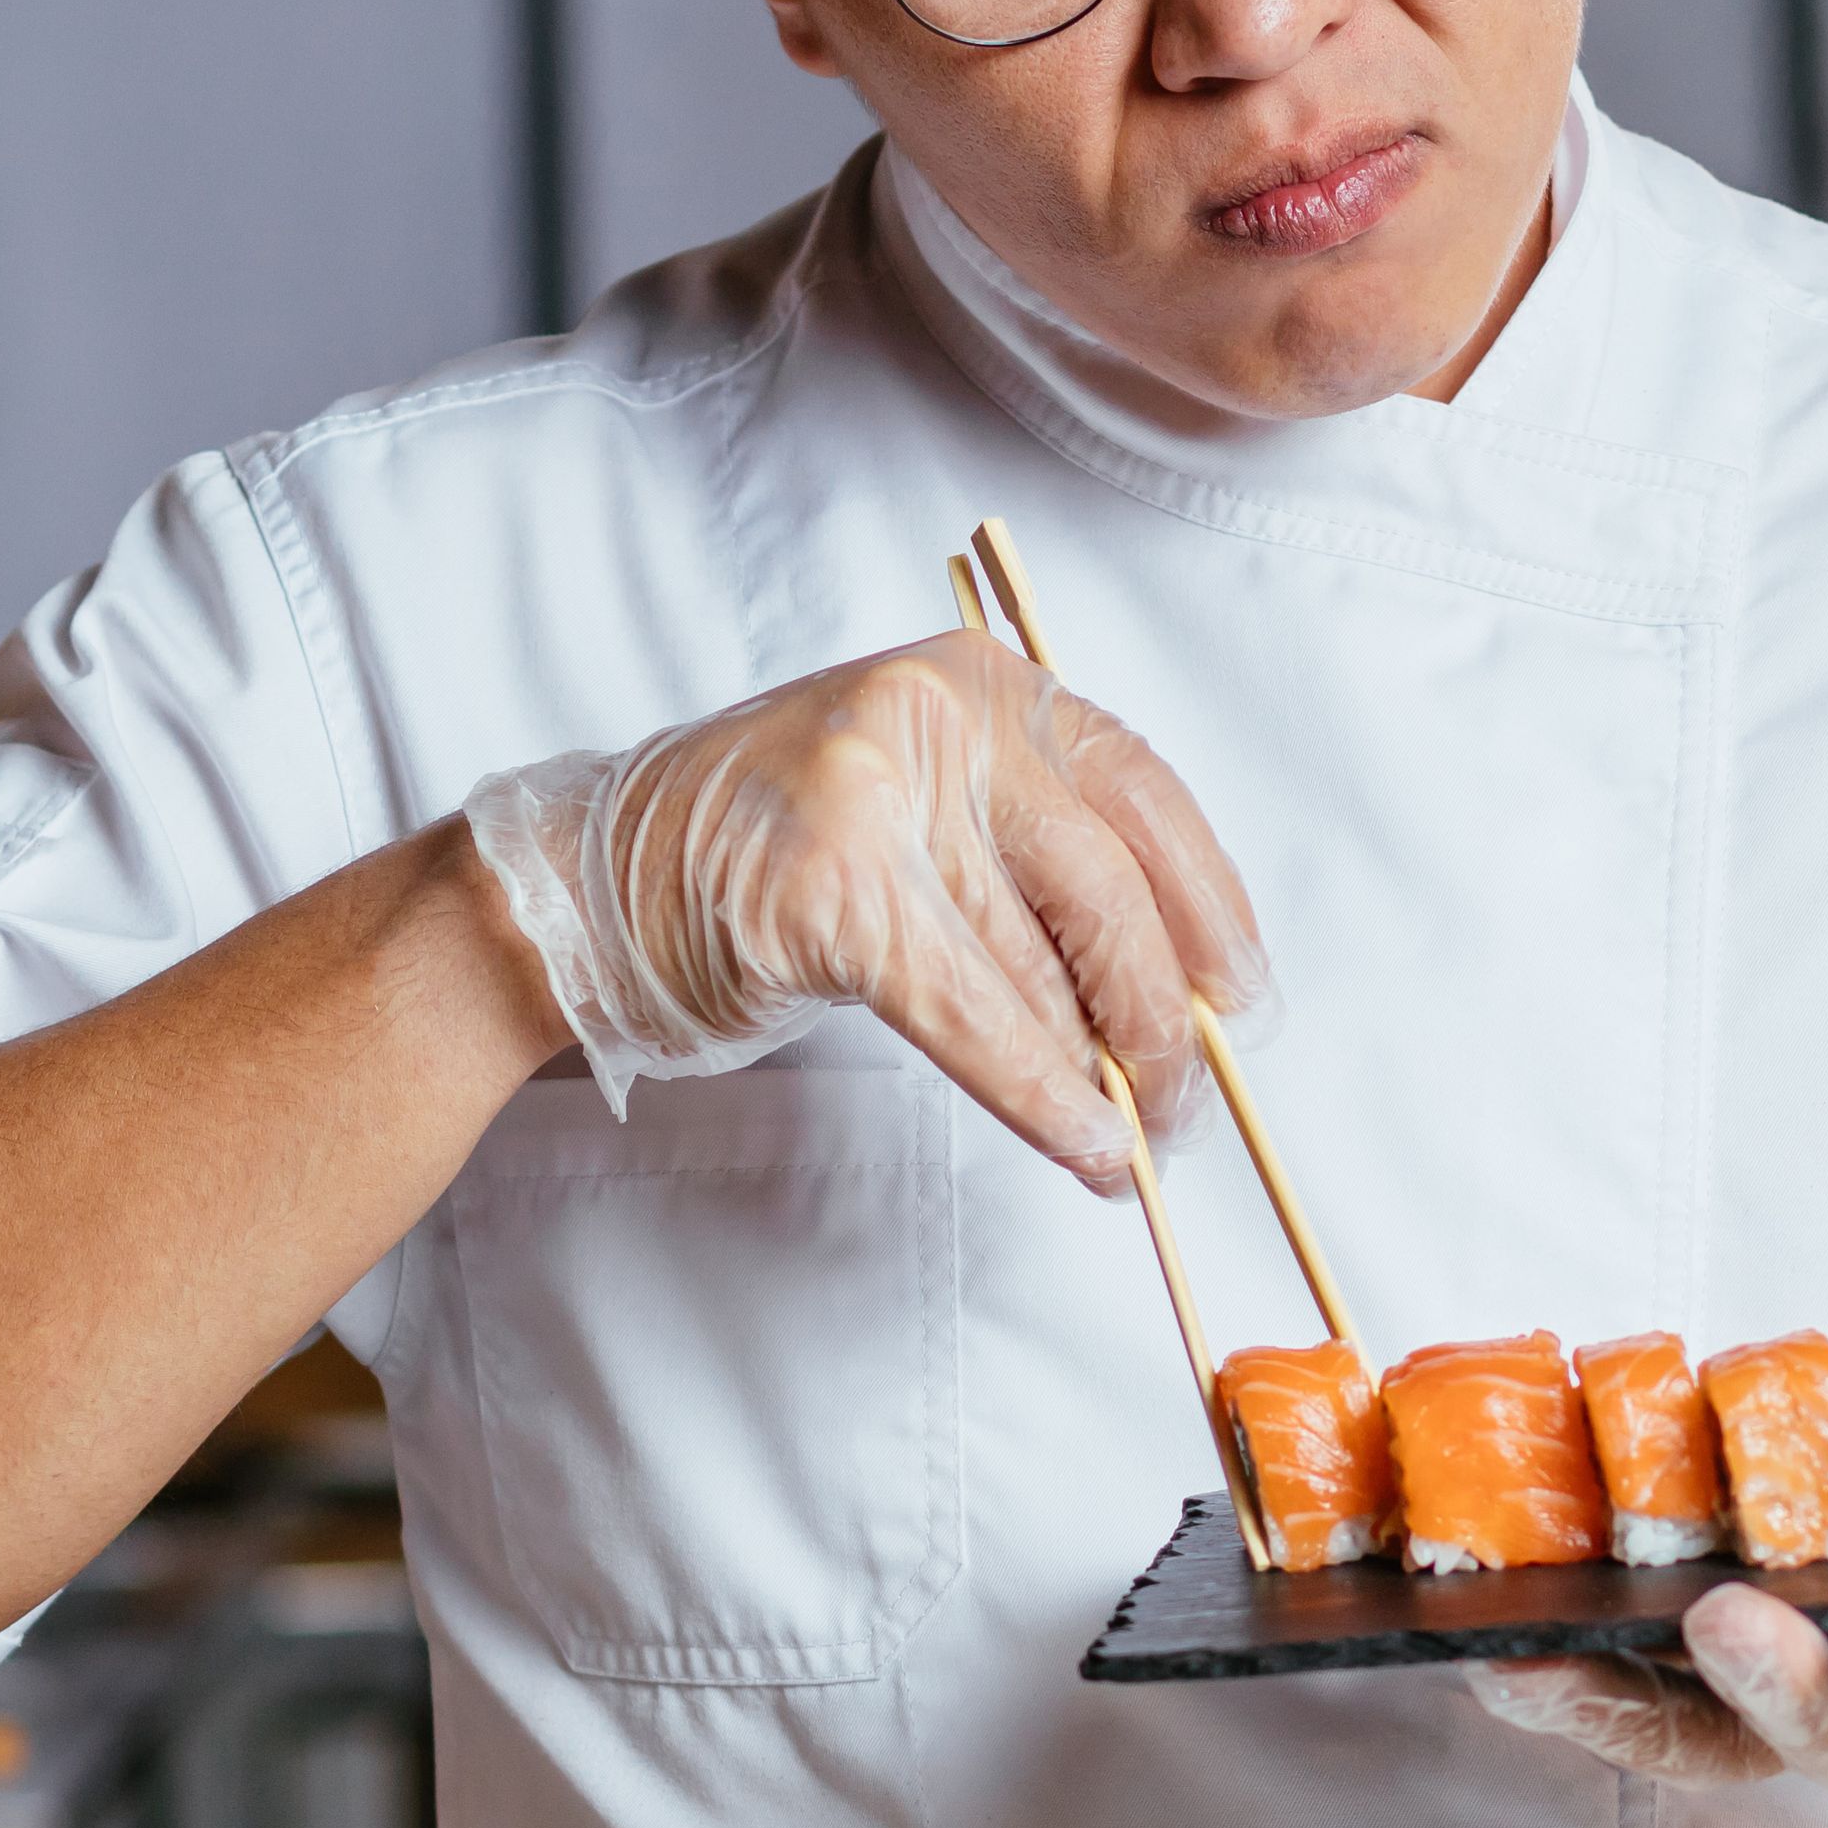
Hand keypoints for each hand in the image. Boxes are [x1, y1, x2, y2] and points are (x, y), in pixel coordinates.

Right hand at [460, 633, 1261, 1186]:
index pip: (1140, 789)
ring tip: (1126, 1143)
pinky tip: (1077, 1144)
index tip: (1242, 996)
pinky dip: (1037, 1095)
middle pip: (1105, 881)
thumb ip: (1032, 866)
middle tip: (1183, 1102)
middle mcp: (938, 714)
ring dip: (1098, 1076)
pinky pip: (971, 1016)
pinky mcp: (827, 893)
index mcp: (979, 682)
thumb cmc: (757, 858)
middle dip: (1159, 1013)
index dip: (1210, 905)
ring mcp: (878, 795)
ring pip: (1038, 963)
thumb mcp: (919, 809)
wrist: (584, 887)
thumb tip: (1171, 991)